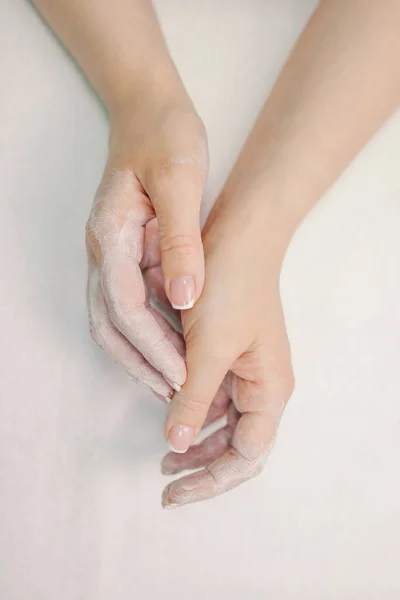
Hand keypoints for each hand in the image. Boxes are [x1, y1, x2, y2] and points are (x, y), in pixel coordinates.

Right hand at [86, 89, 207, 396]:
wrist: (149, 110)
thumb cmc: (166, 136)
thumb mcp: (181, 181)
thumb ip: (181, 240)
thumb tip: (184, 298)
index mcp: (111, 234)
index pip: (126, 306)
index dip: (155, 346)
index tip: (185, 376)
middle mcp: (102, 251)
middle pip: (110, 323)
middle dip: (142, 363)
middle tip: (176, 395)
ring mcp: (109, 254)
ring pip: (114, 320)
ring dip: (141, 356)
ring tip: (174, 385)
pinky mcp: (123, 255)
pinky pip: (127, 306)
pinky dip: (146, 334)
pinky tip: (173, 348)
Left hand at [161, 197, 294, 506]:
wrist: (240, 234)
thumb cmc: (232, 287)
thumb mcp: (208, 349)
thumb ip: (192, 400)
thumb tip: (176, 446)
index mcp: (269, 390)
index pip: (245, 456)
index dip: (210, 480)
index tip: (173, 492)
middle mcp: (263, 386)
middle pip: (238, 446)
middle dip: (203, 467)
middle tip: (167, 483)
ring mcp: (247, 371)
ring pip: (224, 424)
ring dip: (196, 442)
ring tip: (165, 460)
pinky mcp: (231, 355)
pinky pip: (214, 397)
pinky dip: (193, 412)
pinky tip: (172, 414)